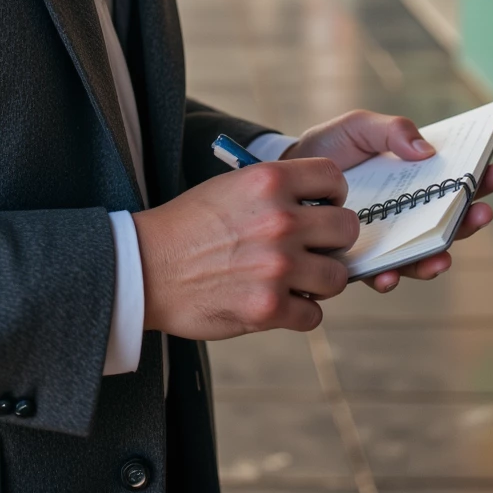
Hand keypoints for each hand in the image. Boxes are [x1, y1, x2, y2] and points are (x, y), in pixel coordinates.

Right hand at [132, 157, 359, 338]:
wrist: (146, 268)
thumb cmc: (187, 225)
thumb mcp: (230, 186)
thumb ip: (275, 191)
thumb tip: (318, 205)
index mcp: (269, 181)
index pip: (334, 177)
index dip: (334, 194)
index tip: (322, 206)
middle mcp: (280, 220)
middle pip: (346, 229)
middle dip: (333, 240)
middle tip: (313, 247)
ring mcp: (277, 267)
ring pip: (337, 276)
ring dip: (320, 280)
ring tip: (295, 278)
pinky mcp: (269, 308)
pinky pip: (313, 314)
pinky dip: (299, 312)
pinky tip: (277, 302)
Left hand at [281, 110, 492, 292]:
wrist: (284, 176)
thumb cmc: (327, 149)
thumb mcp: (358, 127)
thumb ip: (391, 131)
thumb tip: (427, 150)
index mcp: (413, 178)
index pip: (455, 181)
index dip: (480, 179)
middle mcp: (407, 213)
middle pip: (449, 221)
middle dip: (470, 219)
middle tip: (483, 212)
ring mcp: (386, 239)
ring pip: (421, 254)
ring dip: (436, 257)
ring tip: (442, 255)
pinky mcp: (360, 261)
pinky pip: (380, 275)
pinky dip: (388, 277)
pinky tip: (388, 276)